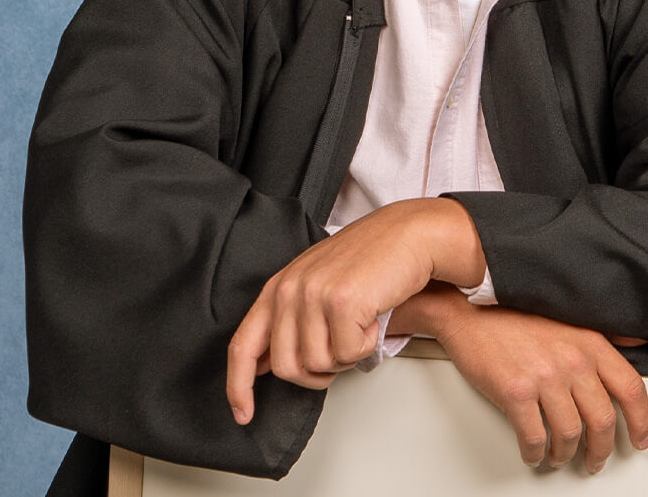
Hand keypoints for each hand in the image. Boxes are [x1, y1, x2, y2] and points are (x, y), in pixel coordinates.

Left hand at [226, 199, 484, 422]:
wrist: (409, 233)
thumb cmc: (370, 258)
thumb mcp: (316, 283)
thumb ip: (289, 318)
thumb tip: (265, 364)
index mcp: (278, 285)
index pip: (242, 344)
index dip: (238, 385)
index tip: (243, 414)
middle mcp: (290, 288)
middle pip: (286, 367)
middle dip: (316, 373)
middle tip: (341, 350)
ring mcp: (314, 294)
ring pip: (318, 364)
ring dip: (346, 355)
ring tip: (359, 323)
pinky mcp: (341, 302)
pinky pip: (348, 354)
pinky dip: (366, 344)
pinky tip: (372, 316)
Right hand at [427, 293, 647, 473]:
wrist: (468, 310)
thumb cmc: (513, 314)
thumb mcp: (566, 316)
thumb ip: (604, 334)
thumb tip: (637, 341)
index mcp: (588, 341)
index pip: (630, 388)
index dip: (641, 422)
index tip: (640, 440)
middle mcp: (571, 359)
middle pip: (603, 420)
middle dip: (601, 449)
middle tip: (595, 459)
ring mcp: (543, 377)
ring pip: (570, 435)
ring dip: (565, 454)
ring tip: (559, 456)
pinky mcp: (515, 392)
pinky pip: (535, 438)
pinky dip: (536, 454)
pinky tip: (534, 453)